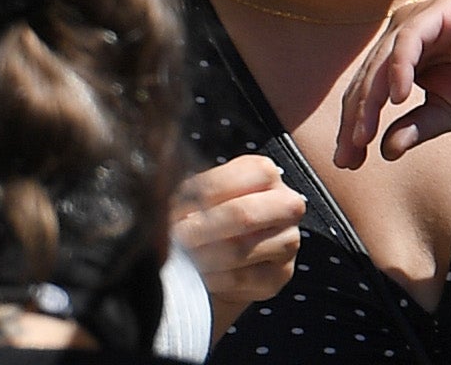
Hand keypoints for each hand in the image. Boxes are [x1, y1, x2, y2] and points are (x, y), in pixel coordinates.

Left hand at [170, 156, 303, 329]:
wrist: (234, 253)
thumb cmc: (216, 213)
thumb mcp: (206, 194)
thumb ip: (191, 193)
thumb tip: (162, 199)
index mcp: (264, 172)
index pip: (223, 183)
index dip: (191, 199)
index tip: (165, 213)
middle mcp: (286, 204)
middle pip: (242, 215)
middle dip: (200, 229)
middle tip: (173, 238)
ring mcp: (288, 241)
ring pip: (241, 250)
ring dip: (204, 256)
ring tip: (181, 256)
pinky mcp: (280, 275)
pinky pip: (243, 278)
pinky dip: (215, 279)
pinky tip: (198, 275)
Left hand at [339, 0, 450, 164]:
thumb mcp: (448, 114)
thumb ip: (415, 128)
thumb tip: (384, 152)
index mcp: (401, 59)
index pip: (367, 93)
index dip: (355, 126)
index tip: (348, 161)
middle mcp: (403, 37)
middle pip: (367, 79)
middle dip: (355, 118)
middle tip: (348, 154)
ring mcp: (419, 20)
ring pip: (382, 61)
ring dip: (370, 99)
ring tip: (364, 134)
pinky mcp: (440, 12)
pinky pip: (410, 41)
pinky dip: (400, 68)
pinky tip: (398, 97)